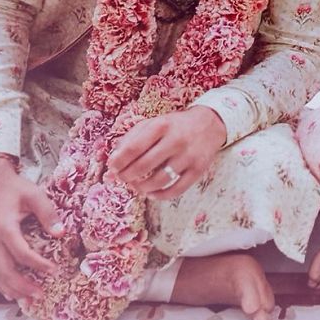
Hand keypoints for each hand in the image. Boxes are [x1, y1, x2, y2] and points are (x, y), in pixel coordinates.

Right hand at [0, 158, 63, 300]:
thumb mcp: (34, 194)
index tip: (54, 271)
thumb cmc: (16, 189)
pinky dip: (2, 285)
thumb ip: (47, 212)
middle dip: (22, 286)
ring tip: (30, 301)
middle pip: (5, 271)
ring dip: (12, 290)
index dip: (37, 264)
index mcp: (4, 227)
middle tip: (41, 295)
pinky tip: (13, 294)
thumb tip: (61, 232)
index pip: (21, 252)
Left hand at [108, 106, 226, 200]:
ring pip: (159, 181)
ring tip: (136, 185)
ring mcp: (188, 156)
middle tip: (122, 178)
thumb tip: (110, 165)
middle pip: (143, 166)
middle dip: (127, 176)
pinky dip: (159, 195)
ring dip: (141, 188)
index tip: (112, 168)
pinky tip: (151, 193)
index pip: (133, 147)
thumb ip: (131, 140)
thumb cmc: (173, 126)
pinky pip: (176, 190)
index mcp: (161, 125)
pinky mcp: (198, 170)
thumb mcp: (153, 123)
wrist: (209, 124)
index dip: (118, 162)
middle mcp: (176, 140)